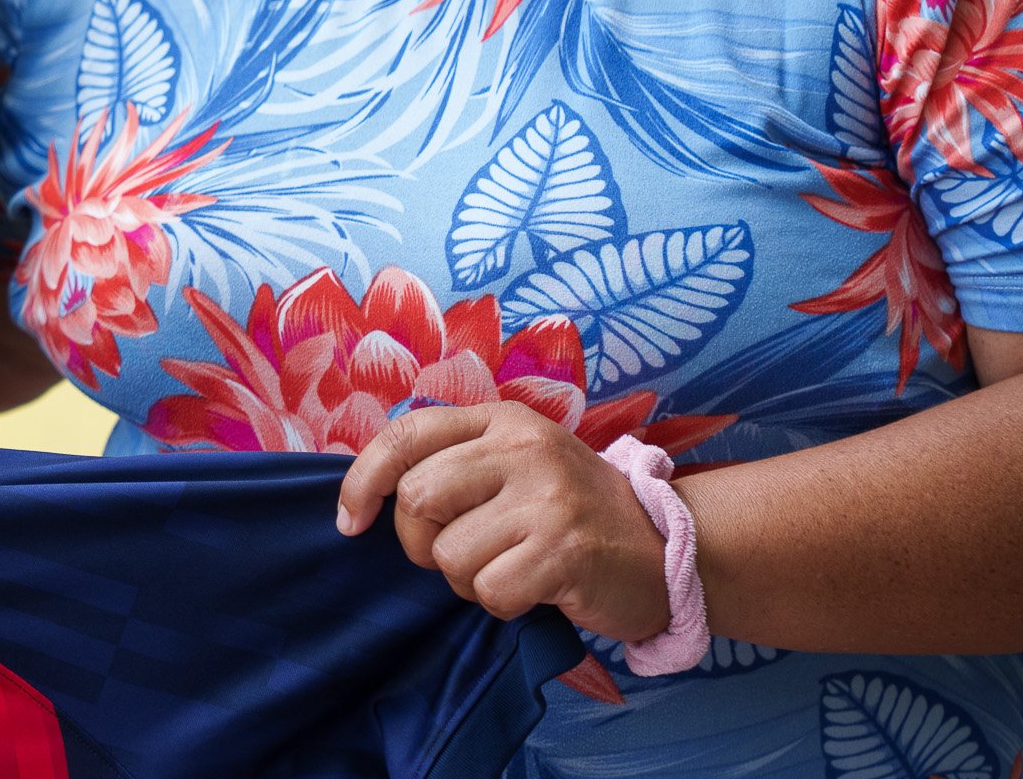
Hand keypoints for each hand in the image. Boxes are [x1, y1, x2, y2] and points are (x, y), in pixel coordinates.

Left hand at [336, 404, 668, 641]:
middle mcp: (524, 448)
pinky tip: (533, 590)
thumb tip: (365, 489)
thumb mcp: (518, 464)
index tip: (350, 522)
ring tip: (507, 568)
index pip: (406, 435)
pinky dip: (501, 603)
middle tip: (458, 553)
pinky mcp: (566, 551)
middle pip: (417, 497)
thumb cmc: (573, 512)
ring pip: (449, 552)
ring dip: (465, 579)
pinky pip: (489, 590)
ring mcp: (548, 498)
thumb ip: (455, 463)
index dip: (362, 480)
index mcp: (503, 420)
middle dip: (419, 541)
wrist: (671, 549)